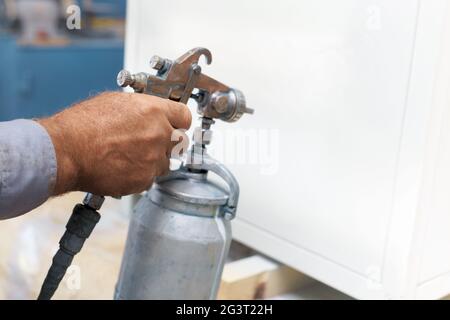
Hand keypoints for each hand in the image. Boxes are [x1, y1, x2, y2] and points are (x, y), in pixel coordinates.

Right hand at [38, 91, 191, 196]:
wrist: (67, 151)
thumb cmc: (83, 125)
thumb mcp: (116, 102)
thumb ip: (142, 108)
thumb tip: (150, 112)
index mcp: (154, 111)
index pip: (185, 116)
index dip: (180, 121)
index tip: (176, 125)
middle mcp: (159, 134)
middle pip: (179, 142)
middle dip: (168, 142)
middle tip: (151, 143)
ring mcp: (153, 159)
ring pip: (165, 162)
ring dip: (153, 161)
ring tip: (129, 156)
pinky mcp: (144, 179)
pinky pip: (150, 178)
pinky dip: (140, 175)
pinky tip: (123, 167)